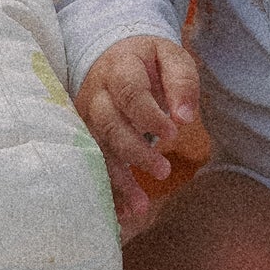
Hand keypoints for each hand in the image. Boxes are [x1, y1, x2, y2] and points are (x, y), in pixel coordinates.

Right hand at [74, 35, 200, 230]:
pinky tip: (122, 213)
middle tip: (164, 171)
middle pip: (110, 125)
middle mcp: (96, 94)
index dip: (149, 115)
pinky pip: (91, 165)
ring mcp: (85, 116)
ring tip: (141, 207)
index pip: (130, 92)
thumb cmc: (149, 60)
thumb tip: (185, 118)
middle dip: (135, 151)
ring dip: (117, 180)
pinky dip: (106, 189)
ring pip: (97, 150)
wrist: (113, 55)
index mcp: (119, 68)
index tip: (174, 133)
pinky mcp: (83, 136)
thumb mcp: (171, 56)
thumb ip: (181, 82)